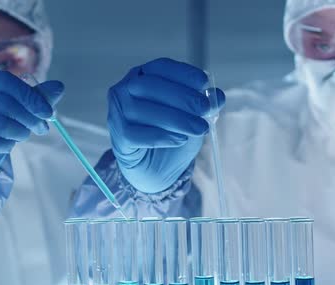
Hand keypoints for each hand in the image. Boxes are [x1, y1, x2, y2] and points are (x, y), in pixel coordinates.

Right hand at [0, 70, 63, 180]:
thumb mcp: (12, 102)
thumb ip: (34, 95)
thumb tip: (59, 87)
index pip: (7, 82)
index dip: (31, 96)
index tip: (48, 111)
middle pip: (8, 105)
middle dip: (32, 118)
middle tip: (43, 128)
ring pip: (6, 126)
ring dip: (22, 132)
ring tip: (23, 133)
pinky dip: (9, 144)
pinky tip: (6, 141)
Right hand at [107, 58, 224, 192]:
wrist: (157, 168)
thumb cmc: (171, 133)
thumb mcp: (193, 115)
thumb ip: (204, 103)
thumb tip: (217, 96)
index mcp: (143, 77)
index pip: (160, 67)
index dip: (182, 73)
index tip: (203, 82)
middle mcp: (125, 91)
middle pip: (150, 86)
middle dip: (182, 97)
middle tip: (205, 109)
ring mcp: (117, 113)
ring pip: (143, 110)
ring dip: (176, 119)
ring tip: (199, 129)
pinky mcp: (118, 137)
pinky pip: (135, 134)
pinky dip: (161, 136)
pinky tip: (179, 139)